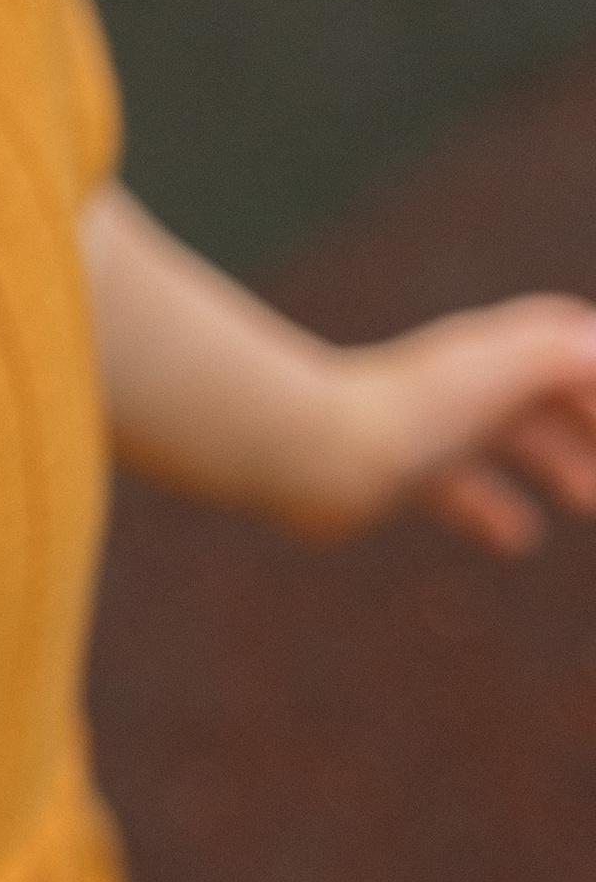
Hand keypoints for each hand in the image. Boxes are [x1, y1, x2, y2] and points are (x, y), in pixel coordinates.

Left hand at [303, 295, 595, 555]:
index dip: (593, 371)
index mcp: (488, 351)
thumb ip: (555, 357)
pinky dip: (492, 508)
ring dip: (550, 463)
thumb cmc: (407, 413)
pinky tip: (515, 540)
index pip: (559, 341)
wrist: (313, 453)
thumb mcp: (496, 376)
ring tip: (585, 501)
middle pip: (537, 393)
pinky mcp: (400, 471)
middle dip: (584, 423)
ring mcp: (429, 426)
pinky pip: (458, 488)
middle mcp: (459, 381)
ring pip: (503, 440)